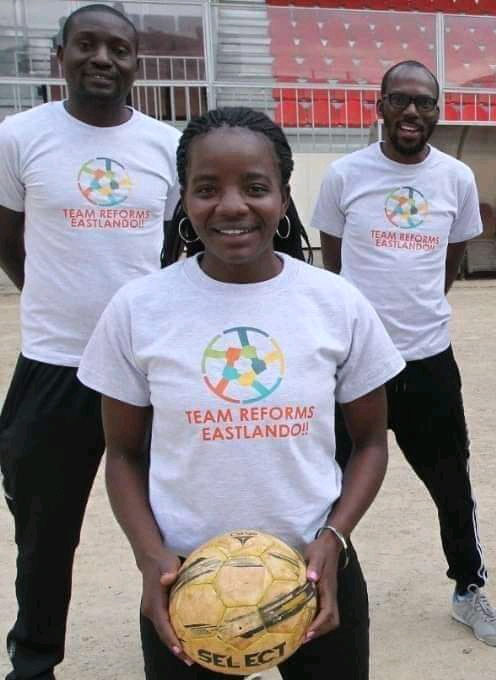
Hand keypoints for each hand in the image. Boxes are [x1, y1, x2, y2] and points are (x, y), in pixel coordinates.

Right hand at [140, 551, 193, 665]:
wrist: (151, 558)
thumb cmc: (162, 561)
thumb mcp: (167, 563)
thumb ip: (168, 571)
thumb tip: (167, 578)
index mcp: (154, 603)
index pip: (162, 624)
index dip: (171, 638)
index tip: (180, 650)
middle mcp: (151, 611)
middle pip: (163, 633)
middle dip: (175, 648)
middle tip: (190, 660)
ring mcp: (153, 612)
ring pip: (163, 631)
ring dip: (175, 644)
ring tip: (190, 656)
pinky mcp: (157, 610)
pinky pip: (166, 626)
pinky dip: (174, 635)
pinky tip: (187, 640)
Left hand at [303, 533, 341, 641]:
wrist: (329, 544)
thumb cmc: (320, 550)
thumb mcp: (316, 555)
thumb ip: (314, 566)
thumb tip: (312, 578)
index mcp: (328, 588)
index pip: (327, 613)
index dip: (318, 625)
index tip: (307, 634)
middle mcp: (331, 595)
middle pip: (332, 620)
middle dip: (319, 631)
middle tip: (303, 638)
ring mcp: (329, 595)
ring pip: (330, 618)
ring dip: (319, 628)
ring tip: (303, 634)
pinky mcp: (326, 593)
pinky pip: (324, 612)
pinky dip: (316, 620)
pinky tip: (303, 620)